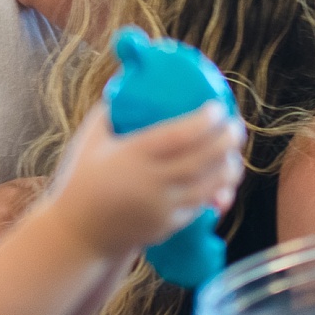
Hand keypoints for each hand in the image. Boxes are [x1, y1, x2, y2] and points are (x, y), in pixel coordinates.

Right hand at [47, 101, 244, 257]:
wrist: (78, 233)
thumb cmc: (82, 180)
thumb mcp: (89, 141)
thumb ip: (108, 112)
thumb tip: (128, 81)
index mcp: (132, 157)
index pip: (179, 136)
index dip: (204, 121)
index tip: (217, 106)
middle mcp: (151, 182)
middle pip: (203, 159)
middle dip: (227, 140)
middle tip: (236, 124)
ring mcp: (163, 207)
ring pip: (210, 185)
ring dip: (229, 166)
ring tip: (234, 151)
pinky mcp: (170, 226)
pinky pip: (202, 205)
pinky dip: (218, 190)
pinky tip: (223, 176)